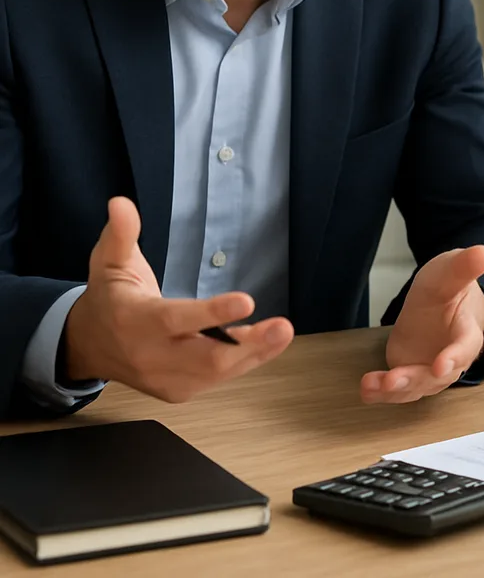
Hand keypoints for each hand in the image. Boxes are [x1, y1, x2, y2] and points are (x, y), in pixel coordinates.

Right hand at [65, 197, 292, 401]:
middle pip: (205, 358)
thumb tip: (121, 204)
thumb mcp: (109, 262)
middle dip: (249, 345)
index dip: (213, 313)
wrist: (89, 346)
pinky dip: (245, 360)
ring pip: (217, 372)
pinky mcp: (178, 391)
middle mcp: (151, 356)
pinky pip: (218, 378)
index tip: (248, 301)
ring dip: (255, 353)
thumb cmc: (108, 297)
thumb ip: (120, 234)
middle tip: (283, 327)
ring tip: (282, 332)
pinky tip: (267, 341)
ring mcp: (166, 379)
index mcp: (134, 321)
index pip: (176, 319)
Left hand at [361, 245, 483, 404]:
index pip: (465, 347)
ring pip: (416, 387)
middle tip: (395, 378)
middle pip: (436, 376)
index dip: (454, 357)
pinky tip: (366, 390)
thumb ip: (464, 267)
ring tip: (371, 385)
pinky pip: (398, 389)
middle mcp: (451, 360)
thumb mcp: (451, 272)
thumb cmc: (449, 289)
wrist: (440, 304)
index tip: (440, 365)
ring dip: (395, 388)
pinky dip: (382, 392)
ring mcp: (429, 370)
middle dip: (416, 378)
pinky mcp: (410, 375)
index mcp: (466, 333)